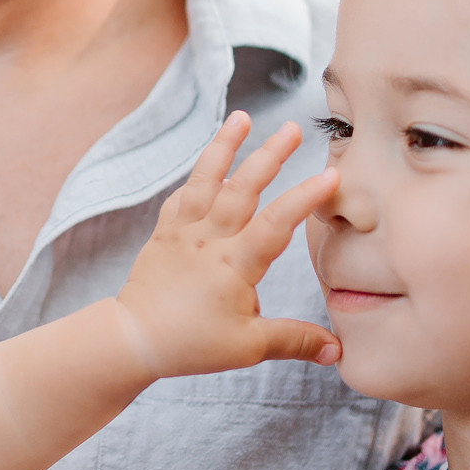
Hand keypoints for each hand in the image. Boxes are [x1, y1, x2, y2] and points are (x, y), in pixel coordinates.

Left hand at [112, 111, 340, 379]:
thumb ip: (295, 341)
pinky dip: (195, 179)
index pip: (275, 224)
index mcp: (233, 264)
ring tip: (239, 118)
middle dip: (270, 156)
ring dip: (223, 147)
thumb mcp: (249, 347)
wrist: (132, 338)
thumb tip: (338, 350)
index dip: (303, 199)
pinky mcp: (163, 234)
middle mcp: (208, 240)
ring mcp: (183, 232)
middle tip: (292, 128)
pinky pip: (181, 197)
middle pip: (242, 189)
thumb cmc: (190, 344)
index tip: (330, 175)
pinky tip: (207, 168)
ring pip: (205, 180)